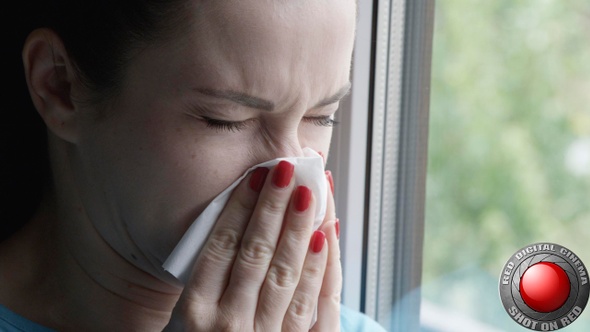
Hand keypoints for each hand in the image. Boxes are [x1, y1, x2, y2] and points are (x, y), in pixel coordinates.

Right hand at [164, 161, 340, 330]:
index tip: (256, 177)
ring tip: (313, 189)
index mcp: (195, 318)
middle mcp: (229, 328)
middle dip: (275, 208)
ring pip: (288, 274)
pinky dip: (323, 270)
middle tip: (289, 167)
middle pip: (256, 254)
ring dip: (302, 228)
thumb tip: (232, 226)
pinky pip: (317, 308)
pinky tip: (326, 237)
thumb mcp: (185, 324)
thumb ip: (204, 284)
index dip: (240, 209)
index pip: (221, 249)